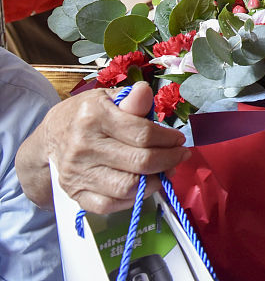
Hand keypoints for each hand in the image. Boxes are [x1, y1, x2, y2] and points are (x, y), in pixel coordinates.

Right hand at [19, 82, 189, 212]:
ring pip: (127, 187)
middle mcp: (84, 147)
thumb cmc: (88, 115)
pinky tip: (143, 185)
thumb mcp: (108, 98)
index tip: (179, 140)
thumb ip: (131, 100)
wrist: (51, 137)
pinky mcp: (75, 193)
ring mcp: (77, 173)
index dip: (169, 139)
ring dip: (155, 182)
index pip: (143, 134)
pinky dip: (132, 199)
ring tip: (165, 171)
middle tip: (180, 156)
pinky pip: (110, 204)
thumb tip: (146, 92)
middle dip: (169, 160)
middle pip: (139, 162)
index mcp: (94, 117)